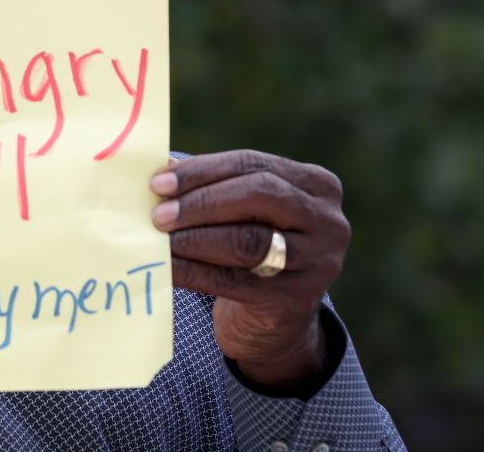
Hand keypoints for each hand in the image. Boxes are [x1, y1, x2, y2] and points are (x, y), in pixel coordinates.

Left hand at [149, 150, 350, 390]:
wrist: (277, 320)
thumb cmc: (253, 246)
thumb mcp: (246, 213)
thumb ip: (214, 188)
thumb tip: (160, 170)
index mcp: (316, 184)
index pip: (252, 164)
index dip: (202, 171)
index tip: (158, 182)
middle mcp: (326, 220)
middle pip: (258, 195)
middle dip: (201, 202)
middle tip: (159, 214)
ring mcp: (317, 261)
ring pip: (249, 240)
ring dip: (196, 238)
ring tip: (160, 239)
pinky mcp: (294, 299)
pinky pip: (233, 280)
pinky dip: (193, 271)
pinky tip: (166, 267)